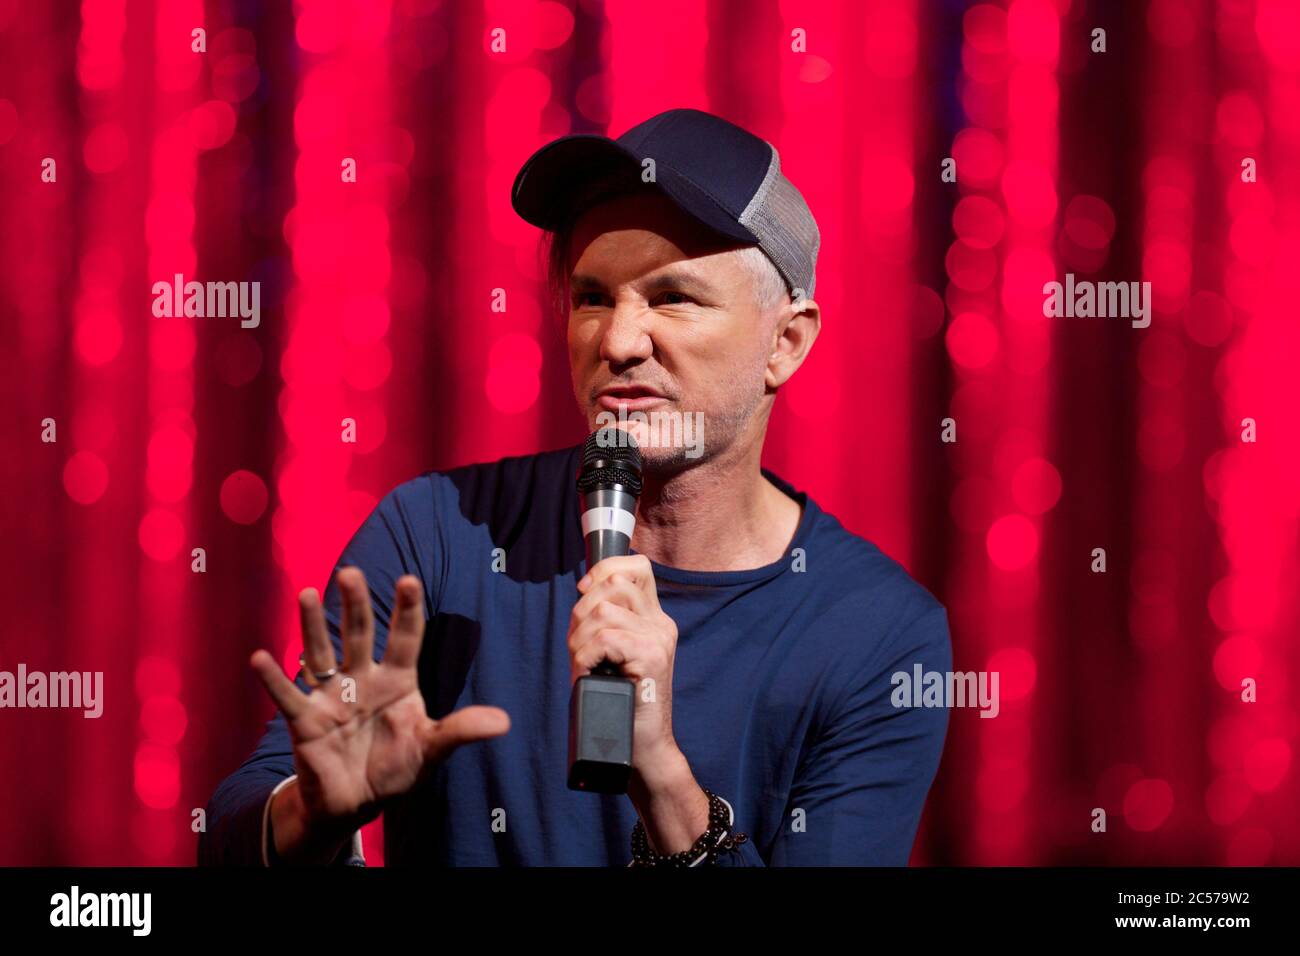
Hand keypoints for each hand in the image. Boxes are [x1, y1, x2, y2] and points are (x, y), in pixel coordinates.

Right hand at [250, 568, 509, 856]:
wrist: (356, 802)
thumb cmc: (395, 768)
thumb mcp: (431, 750)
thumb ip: (460, 731)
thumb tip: (503, 723)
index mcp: (397, 680)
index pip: (404, 638)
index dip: (406, 610)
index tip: (409, 580)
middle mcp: (363, 679)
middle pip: (358, 634)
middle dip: (355, 605)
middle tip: (350, 572)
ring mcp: (332, 696)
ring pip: (321, 654)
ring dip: (312, 626)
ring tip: (304, 594)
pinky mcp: (306, 721)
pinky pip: (288, 697)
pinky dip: (274, 679)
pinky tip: (260, 657)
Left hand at [568, 554, 678, 767]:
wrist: (645, 746)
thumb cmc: (621, 702)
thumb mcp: (612, 654)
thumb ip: (604, 622)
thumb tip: (582, 592)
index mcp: (654, 617)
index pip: (636, 566)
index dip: (604, 570)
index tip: (584, 592)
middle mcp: (660, 623)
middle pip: (614, 583)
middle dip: (582, 610)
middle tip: (580, 645)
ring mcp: (658, 638)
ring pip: (604, 611)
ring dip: (580, 638)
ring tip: (584, 663)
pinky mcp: (652, 657)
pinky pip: (605, 639)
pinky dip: (585, 657)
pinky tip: (588, 674)